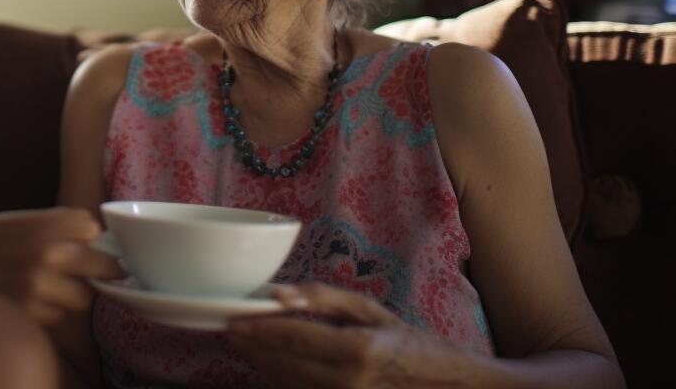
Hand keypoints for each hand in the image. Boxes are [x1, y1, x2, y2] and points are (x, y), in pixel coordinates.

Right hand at [0, 208, 122, 324]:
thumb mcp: (11, 221)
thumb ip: (50, 226)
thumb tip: (91, 234)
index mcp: (40, 227)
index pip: (90, 227)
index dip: (88, 235)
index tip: (83, 240)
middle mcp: (44, 256)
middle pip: (101, 266)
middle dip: (98, 269)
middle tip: (93, 271)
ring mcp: (38, 289)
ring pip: (81, 298)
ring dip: (71, 294)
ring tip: (48, 287)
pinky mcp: (29, 316)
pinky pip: (57, 317)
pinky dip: (48, 311)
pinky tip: (28, 300)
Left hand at [227, 283, 476, 388]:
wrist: (445, 386)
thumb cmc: (408, 342)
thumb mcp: (370, 310)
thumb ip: (324, 299)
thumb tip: (280, 294)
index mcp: (357, 351)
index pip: (293, 338)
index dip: (258, 329)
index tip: (233, 319)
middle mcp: (347, 382)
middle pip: (283, 364)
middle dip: (252, 347)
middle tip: (230, 329)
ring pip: (287, 382)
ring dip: (261, 363)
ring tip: (244, 343)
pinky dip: (281, 376)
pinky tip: (270, 361)